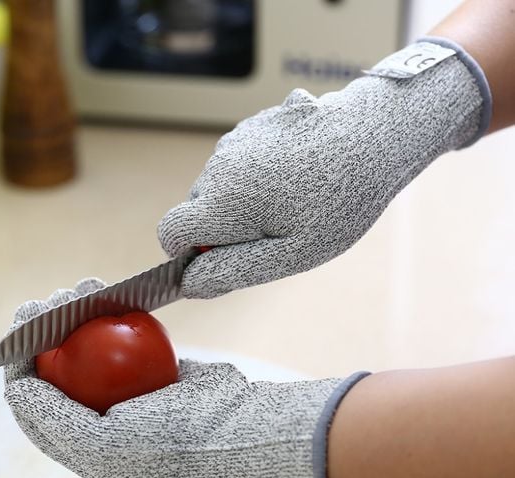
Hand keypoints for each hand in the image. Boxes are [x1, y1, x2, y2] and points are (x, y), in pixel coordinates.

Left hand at [3, 279, 365, 477]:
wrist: (240, 427)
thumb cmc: (174, 443)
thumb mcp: (107, 445)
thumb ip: (58, 422)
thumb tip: (16, 393)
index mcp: (88, 450)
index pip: (38, 412)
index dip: (21, 374)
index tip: (17, 340)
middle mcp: (105, 423)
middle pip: (62, 375)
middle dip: (46, 335)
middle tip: (42, 301)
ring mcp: (131, 395)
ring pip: (91, 350)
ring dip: (77, 317)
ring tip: (77, 287)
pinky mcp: (154, 371)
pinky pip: (124, 338)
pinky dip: (110, 314)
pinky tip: (103, 292)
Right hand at [158, 39, 489, 297]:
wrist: (374, 136)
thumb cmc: (337, 204)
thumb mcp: (289, 254)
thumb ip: (233, 271)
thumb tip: (190, 284)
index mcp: (220, 202)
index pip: (170, 233)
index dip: (188, 253)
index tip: (221, 257)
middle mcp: (217, 168)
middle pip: (196, 211)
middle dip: (221, 229)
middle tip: (274, 232)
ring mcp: (233, 142)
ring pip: (217, 187)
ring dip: (239, 202)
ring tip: (291, 200)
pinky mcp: (250, 126)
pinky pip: (236, 164)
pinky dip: (253, 176)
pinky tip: (294, 174)